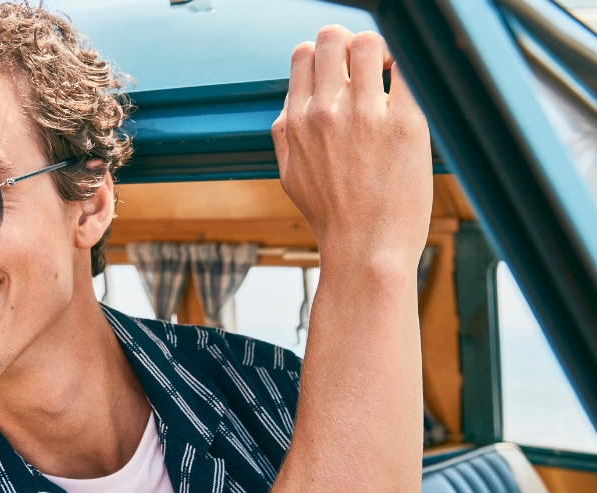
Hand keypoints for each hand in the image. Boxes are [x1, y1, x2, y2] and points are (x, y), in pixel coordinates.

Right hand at [271, 25, 432, 266]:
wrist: (365, 251)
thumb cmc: (332, 217)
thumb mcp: (289, 175)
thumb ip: (285, 133)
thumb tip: (293, 102)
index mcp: (296, 122)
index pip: (304, 54)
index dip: (325, 55)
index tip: (342, 73)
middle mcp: (325, 113)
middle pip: (332, 37)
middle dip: (351, 44)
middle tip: (369, 68)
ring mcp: (364, 116)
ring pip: (370, 43)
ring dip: (383, 51)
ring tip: (392, 75)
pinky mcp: (404, 124)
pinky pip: (409, 70)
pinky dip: (410, 69)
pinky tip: (411, 90)